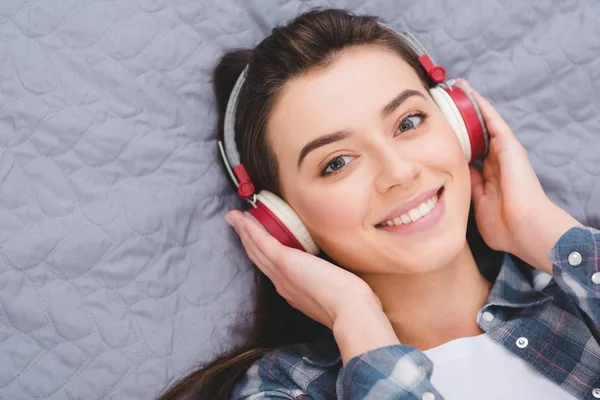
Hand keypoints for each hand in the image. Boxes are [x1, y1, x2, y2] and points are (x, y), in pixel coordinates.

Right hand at [225, 210, 381, 329]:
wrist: (350, 313)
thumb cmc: (350, 307)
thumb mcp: (333, 297)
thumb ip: (327, 288)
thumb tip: (334, 279)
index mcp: (292, 291)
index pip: (272, 269)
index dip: (261, 254)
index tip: (255, 243)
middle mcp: (281, 283)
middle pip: (258, 258)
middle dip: (246, 240)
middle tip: (235, 224)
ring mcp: (280, 273)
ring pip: (256, 249)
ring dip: (243, 232)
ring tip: (233, 218)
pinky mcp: (285, 261)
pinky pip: (262, 242)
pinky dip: (249, 230)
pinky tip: (241, 218)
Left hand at [459, 79, 579, 271]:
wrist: (525, 228)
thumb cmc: (504, 227)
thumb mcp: (478, 207)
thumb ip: (470, 191)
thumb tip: (456, 177)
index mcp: (490, 177)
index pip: (469, 154)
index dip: (456, 142)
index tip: (439, 132)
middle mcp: (497, 162)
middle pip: (476, 134)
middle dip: (462, 119)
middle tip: (445, 102)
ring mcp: (504, 152)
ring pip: (484, 123)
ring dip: (471, 106)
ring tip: (456, 88)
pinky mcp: (509, 146)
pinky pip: (493, 120)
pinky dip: (482, 106)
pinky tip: (469, 92)